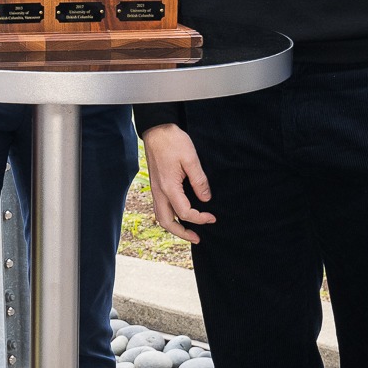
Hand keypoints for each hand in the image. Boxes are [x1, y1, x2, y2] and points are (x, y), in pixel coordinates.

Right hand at [142, 124, 215, 242]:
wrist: (156, 130)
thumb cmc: (173, 141)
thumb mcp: (191, 159)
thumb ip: (199, 181)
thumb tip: (206, 199)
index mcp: (168, 187)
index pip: (184, 212)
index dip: (200, 218)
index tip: (212, 217)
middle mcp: (159, 191)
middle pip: (166, 222)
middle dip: (181, 233)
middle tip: (197, 238)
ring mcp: (155, 189)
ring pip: (161, 216)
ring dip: (174, 226)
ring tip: (188, 231)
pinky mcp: (156, 185)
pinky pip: (160, 207)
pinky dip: (170, 216)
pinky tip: (180, 214)